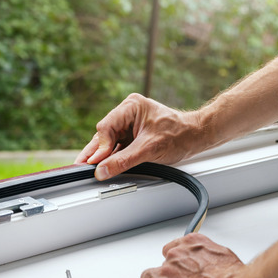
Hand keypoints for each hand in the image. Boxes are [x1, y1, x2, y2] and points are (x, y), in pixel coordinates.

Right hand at [74, 93, 201, 179]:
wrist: (196, 137)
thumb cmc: (179, 135)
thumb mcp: (149, 150)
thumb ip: (123, 161)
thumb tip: (102, 170)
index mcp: (131, 107)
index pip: (106, 127)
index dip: (99, 147)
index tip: (94, 163)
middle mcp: (128, 113)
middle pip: (104, 135)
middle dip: (95, 152)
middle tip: (81, 166)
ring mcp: (129, 124)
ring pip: (108, 142)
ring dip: (101, 156)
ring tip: (88, 168)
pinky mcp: (133, 135)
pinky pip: (117, 147)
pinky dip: (111, 157)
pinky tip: (102, 166)